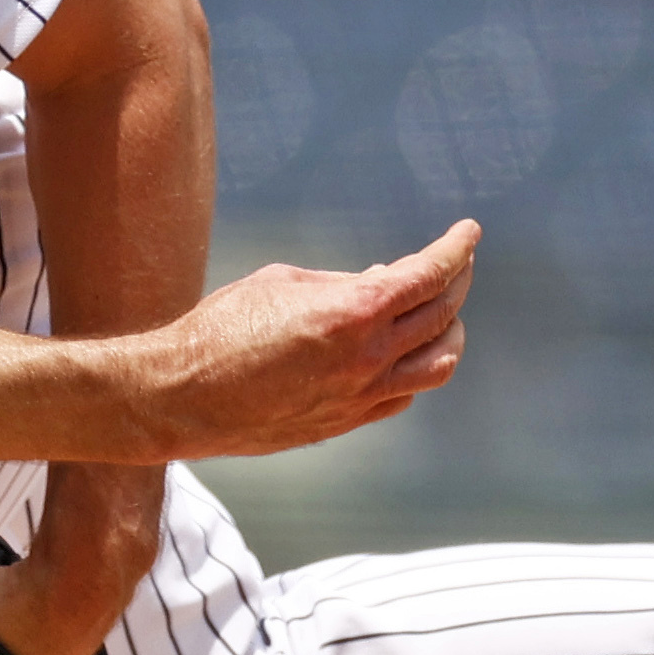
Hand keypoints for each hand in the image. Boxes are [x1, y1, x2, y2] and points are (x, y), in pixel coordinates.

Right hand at [132, 219, 477, 460]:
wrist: (184, 395)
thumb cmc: (222, 327)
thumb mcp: (283, 282)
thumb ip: (342, 283)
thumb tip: (383, 281)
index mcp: (355, 312)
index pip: (430, 275)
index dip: (456, 249)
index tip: (468, 233)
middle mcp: (369, 357)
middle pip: (443, 316)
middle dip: (457, 281)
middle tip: (458, 263)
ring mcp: (361, 395)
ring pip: (438, 365)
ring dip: (448, 332)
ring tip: (441, 313)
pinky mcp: (346, 422)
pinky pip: (403, 395)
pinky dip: (415, 368)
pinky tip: (403, 353)